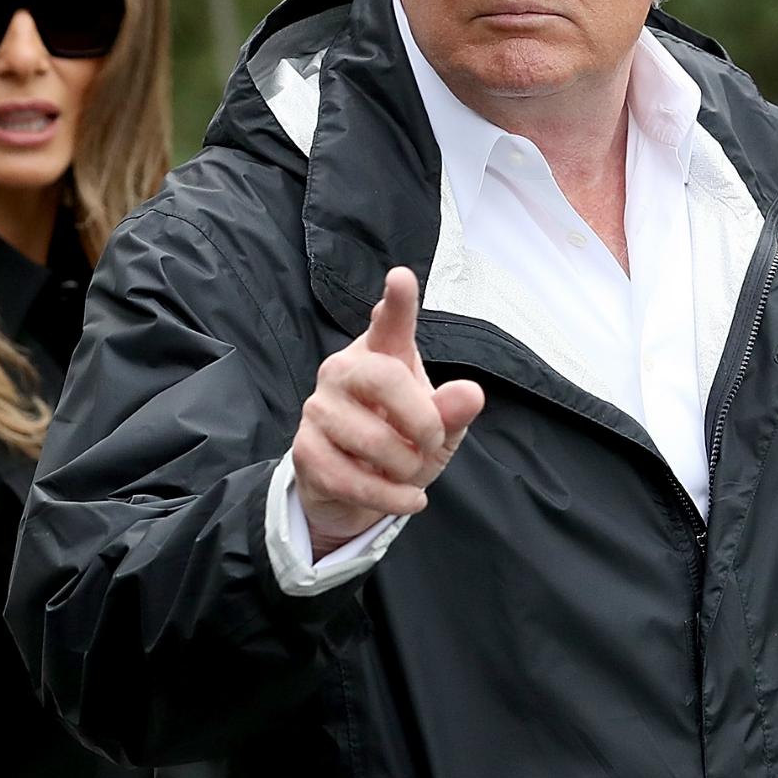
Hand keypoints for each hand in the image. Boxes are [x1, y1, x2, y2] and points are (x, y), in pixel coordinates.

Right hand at [292, 266, 484, 555]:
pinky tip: (408, 499)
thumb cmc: (401, 446)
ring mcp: (319, 408)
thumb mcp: (438, 433)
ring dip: (404, 467)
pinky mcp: (305, 449)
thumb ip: (452, 412)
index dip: (398, 303)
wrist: (357, 493)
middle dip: (420, 419)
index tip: (401, 278)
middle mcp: (344, 371)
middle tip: (432, 442)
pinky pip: (351, 477)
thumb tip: (471, 393)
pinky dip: (389, 497)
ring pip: (369, 439)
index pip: (390, 325)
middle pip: (382, 378)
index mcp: (382, 356)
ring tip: (412, 474)